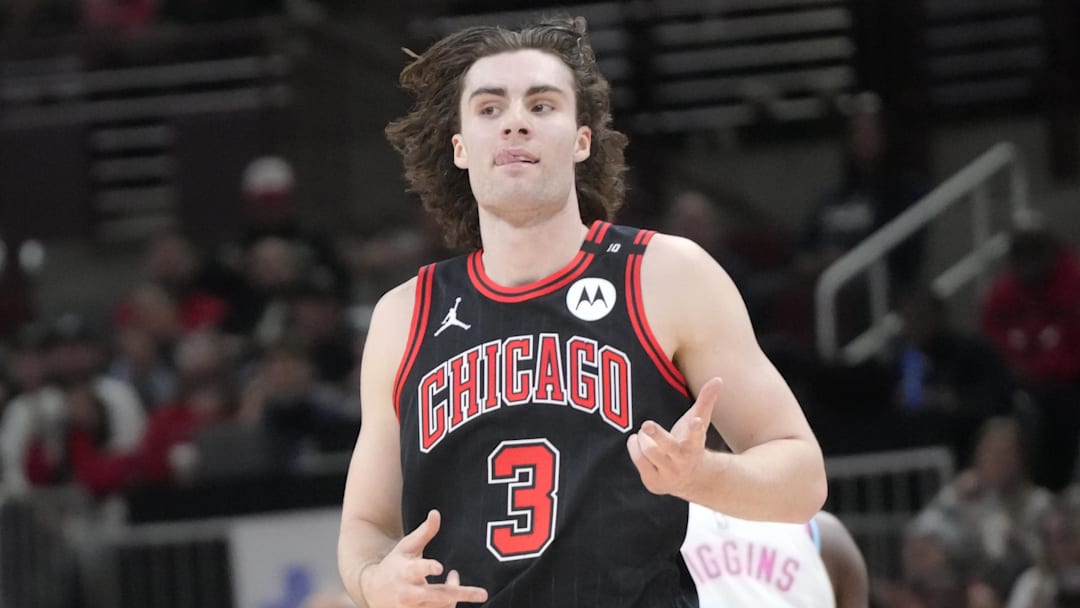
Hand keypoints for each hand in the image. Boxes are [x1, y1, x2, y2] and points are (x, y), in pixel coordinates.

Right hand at [360, 510, 487, 607]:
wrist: (373, 592)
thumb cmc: (394, 565)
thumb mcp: (406, 547)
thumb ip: (424, 532)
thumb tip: (436, 513)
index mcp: (405, 571)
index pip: (417, 570)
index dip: (428, 568)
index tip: (439, 567)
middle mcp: (408, 592)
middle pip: (437, 595)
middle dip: (460, 593)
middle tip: (483, 594)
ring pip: (442, 605)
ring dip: (456, 593)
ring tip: (454, 577)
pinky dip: (450, 604)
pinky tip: (451, 594)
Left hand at [626, 377, 722, 496]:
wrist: (689, 479)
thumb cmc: (690, 442)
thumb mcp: (698, 422)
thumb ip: (706, 401)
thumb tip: (718, 379)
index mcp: (695, 446)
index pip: (696, 436)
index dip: (695, 429)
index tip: (696, 421)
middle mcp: (682, 462)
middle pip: (667, 447)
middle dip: (657, 435)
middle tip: (647, 424)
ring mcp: (668, 474)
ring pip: (647, 450)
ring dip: (644, 437)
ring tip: (647, 433)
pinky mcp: (654, 482)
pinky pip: (638, 459)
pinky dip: (635, 446)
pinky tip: (638, 441)